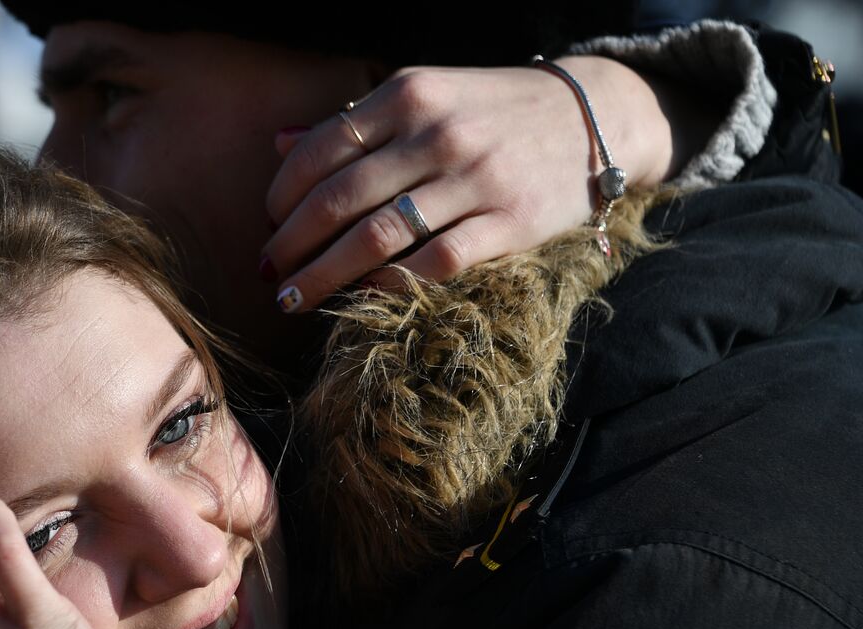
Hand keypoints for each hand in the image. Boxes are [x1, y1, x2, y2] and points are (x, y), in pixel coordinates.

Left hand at [262, 57, 676, 310]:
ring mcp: (474, 178)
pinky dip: (390, 284)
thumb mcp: (424, 95)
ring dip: (323, 275)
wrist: (595, 116)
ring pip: (376, 236)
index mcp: (407, 94)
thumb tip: (276, 143)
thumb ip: (353, 123)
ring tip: (293, 300)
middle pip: (336, 200)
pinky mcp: (510, 222)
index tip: (266, 226)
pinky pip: (434, 262)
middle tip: (268, 276)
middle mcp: (436, 132)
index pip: (319, 150)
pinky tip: (361, 297)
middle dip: (290, 244)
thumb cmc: (492, 111)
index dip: (280, 197)